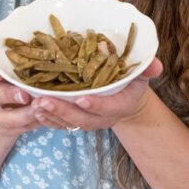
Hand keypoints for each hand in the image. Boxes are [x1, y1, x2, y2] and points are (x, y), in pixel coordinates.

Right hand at [0, 59, 41, 138]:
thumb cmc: (6, 80)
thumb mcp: (6, 70)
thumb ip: (16, 64)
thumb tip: (44, 51)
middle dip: (8, 95)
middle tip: (24, 95)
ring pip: (6, 118)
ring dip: (24, 114)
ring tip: (40, 109)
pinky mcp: (4, 130)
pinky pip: (20, 128)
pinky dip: (33, 123)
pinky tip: (45, 116)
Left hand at [32, 58, 163, 131]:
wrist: (125, 101)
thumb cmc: (131, 82)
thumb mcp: (141, 73)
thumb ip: (146, 68)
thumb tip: (156, 64)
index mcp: (120, 105)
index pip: (109, 108)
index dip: (97, 105)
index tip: (82, 99)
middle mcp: (102, 117)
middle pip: (83, 119)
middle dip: (63, 112)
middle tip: (44, 102)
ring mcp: (88, 121)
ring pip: (68, 123)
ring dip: (50, 116)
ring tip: (34, 105)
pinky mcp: (75, 120)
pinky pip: (59, 124)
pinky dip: (46, 119)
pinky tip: (32, 109)